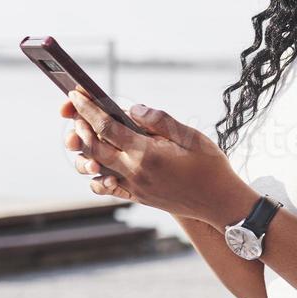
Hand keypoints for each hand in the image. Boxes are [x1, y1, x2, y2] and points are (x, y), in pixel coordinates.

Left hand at [60, 88, 257, 226]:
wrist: (220, 203)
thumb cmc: (210, 166)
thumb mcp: (192, 136)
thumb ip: (160, 121)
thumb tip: (133, 109)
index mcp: (148, 154)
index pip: (107, 127)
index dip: (88, 109)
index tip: (76, 94)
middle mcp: (136, 173)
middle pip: (93, 148)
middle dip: (80, 126)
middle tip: (76, 112)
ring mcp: (135, 188)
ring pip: (95, 169)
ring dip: (85, 151)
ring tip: (85, 135)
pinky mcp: (138, 197)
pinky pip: (107, 189)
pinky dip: (97, 175)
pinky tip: (100, 164)